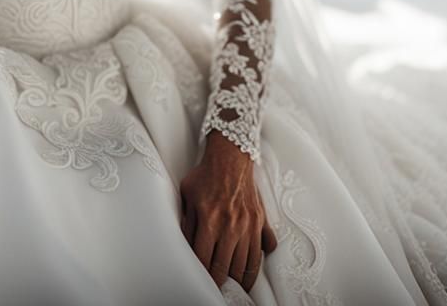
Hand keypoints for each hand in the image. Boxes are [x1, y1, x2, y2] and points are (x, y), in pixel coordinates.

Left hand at [180, 130, 277, 292]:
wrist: (230, 157)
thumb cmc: (205, 175)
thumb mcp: (187, 195)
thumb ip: (187, 222)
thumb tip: (187, 247)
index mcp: (208, 220)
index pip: (204, 260)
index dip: (201, 276)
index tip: (200, 282)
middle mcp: (229, 226)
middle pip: (224, 268)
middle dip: (218, 282)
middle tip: (216, 290)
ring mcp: (247, 225)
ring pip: (243, 266)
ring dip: (237, 281)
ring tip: (233, 288)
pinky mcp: (259, 222)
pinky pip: (259, 253)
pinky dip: (254, 269)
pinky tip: (248, 276)